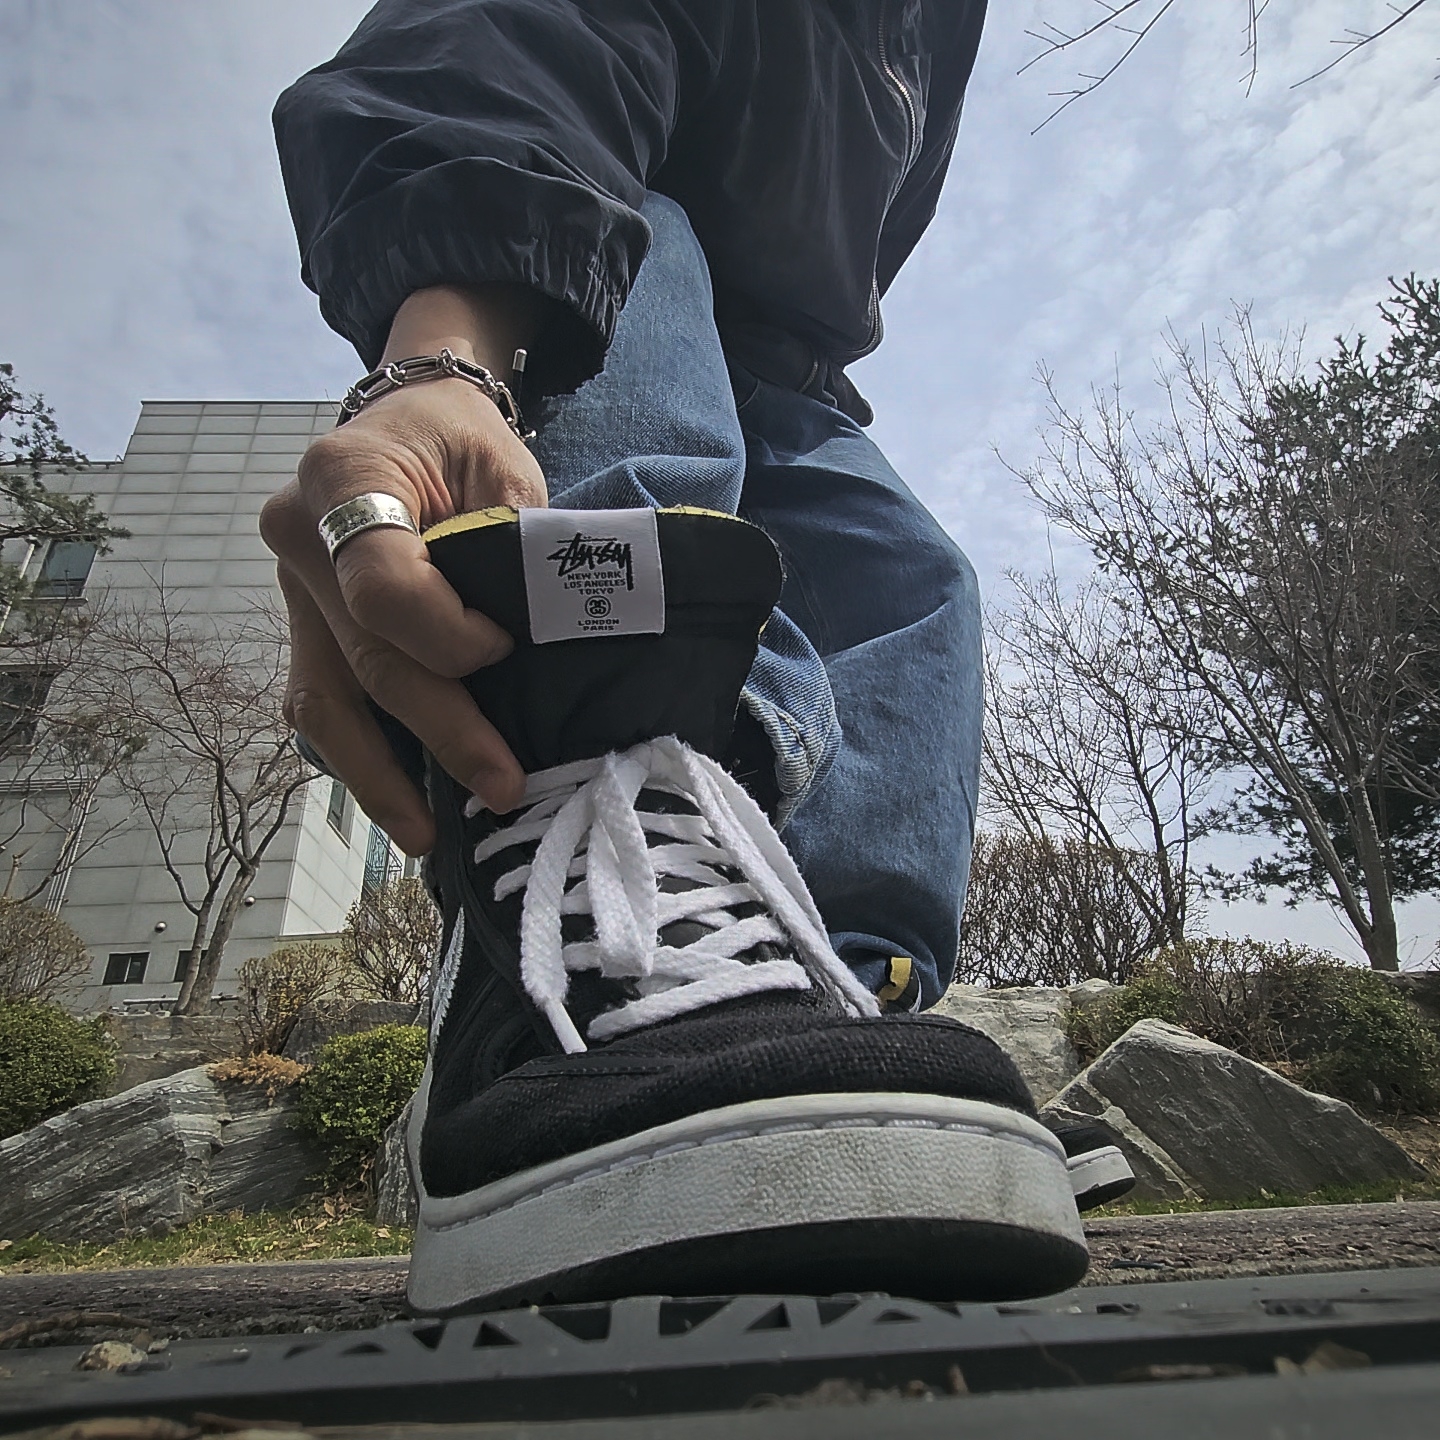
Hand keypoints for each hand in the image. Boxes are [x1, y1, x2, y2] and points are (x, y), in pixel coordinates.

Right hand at [260, 285, 544, 855]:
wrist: (408, 421)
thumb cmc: (460, 440)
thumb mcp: (503, 464)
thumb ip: (515, 542)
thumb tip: (541, 636)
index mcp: (342, 478)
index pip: (384, 585)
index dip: (447, 632)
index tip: (505, 647)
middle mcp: (298, 538)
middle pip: (367, 657)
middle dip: (440, 730)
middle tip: (503, 786)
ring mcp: (291, 590)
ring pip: (325, 699)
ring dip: (378, 774)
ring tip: (426, 836)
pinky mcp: (304, 628)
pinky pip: (322, 700)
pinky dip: (359, 754)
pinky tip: (399, 802)